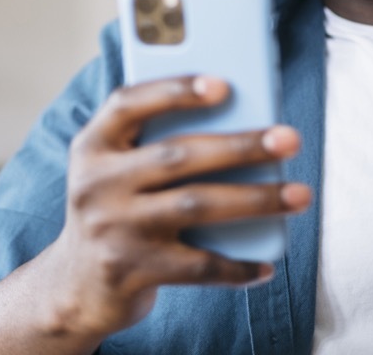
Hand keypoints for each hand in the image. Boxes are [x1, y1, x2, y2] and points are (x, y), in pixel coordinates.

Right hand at [38, 74, 309, 340]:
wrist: (72, 289)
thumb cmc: (115, 212)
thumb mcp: (115, 171)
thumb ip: (154, 144)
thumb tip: (241, 122)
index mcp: (92, 147)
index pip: (128, 104)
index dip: (174, 90)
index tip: (224, 84)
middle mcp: (96, 184)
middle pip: (178, 155)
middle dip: (241, 146)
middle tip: (290, 139)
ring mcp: (113, 229)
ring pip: (196, 205)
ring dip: (255, 199)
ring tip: (299, 194)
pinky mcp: (131, 271)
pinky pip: (198, 266)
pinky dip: (237, 266)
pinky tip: (267, 265)